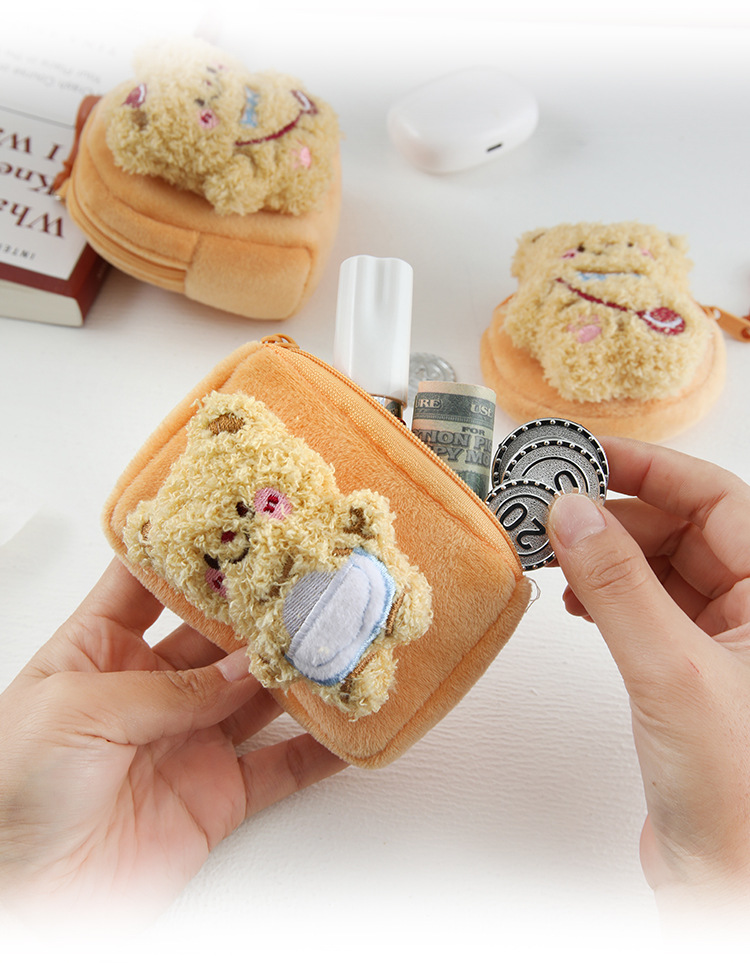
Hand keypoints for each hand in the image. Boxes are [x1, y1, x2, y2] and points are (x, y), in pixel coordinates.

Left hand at [0, 560, 345, 925]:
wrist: (25, 901)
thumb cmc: (10, 794)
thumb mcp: (78, 712)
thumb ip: (168, 689)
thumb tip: (241, 668)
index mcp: (98, 652)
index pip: (148, 584)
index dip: (188, 553)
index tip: (233, 521)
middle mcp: (149, 691)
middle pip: (217, 636)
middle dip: (259, 611)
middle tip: (303, 583)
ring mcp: (188, 740)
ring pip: (258, 694)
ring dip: (297, 672)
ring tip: (335, 640)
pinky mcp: (217, 795)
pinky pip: (279, 768)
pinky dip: (318, 749)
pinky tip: (344, 725)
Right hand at [547, 437, 749, 919]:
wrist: (724, 883)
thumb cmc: (736, 795)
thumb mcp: (669, 669)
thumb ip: (618, 584)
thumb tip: (571, 510)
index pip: (717, 498)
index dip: (651, 468)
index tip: (588, 454)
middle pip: (682, 525)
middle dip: (614, 513)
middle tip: (552, 507)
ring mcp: (720, 638)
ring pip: (659, 563)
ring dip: (605, 552)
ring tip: (554, 550)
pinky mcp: (686, 668)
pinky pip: (645, 603)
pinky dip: (606, 592)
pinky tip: (575, 596)